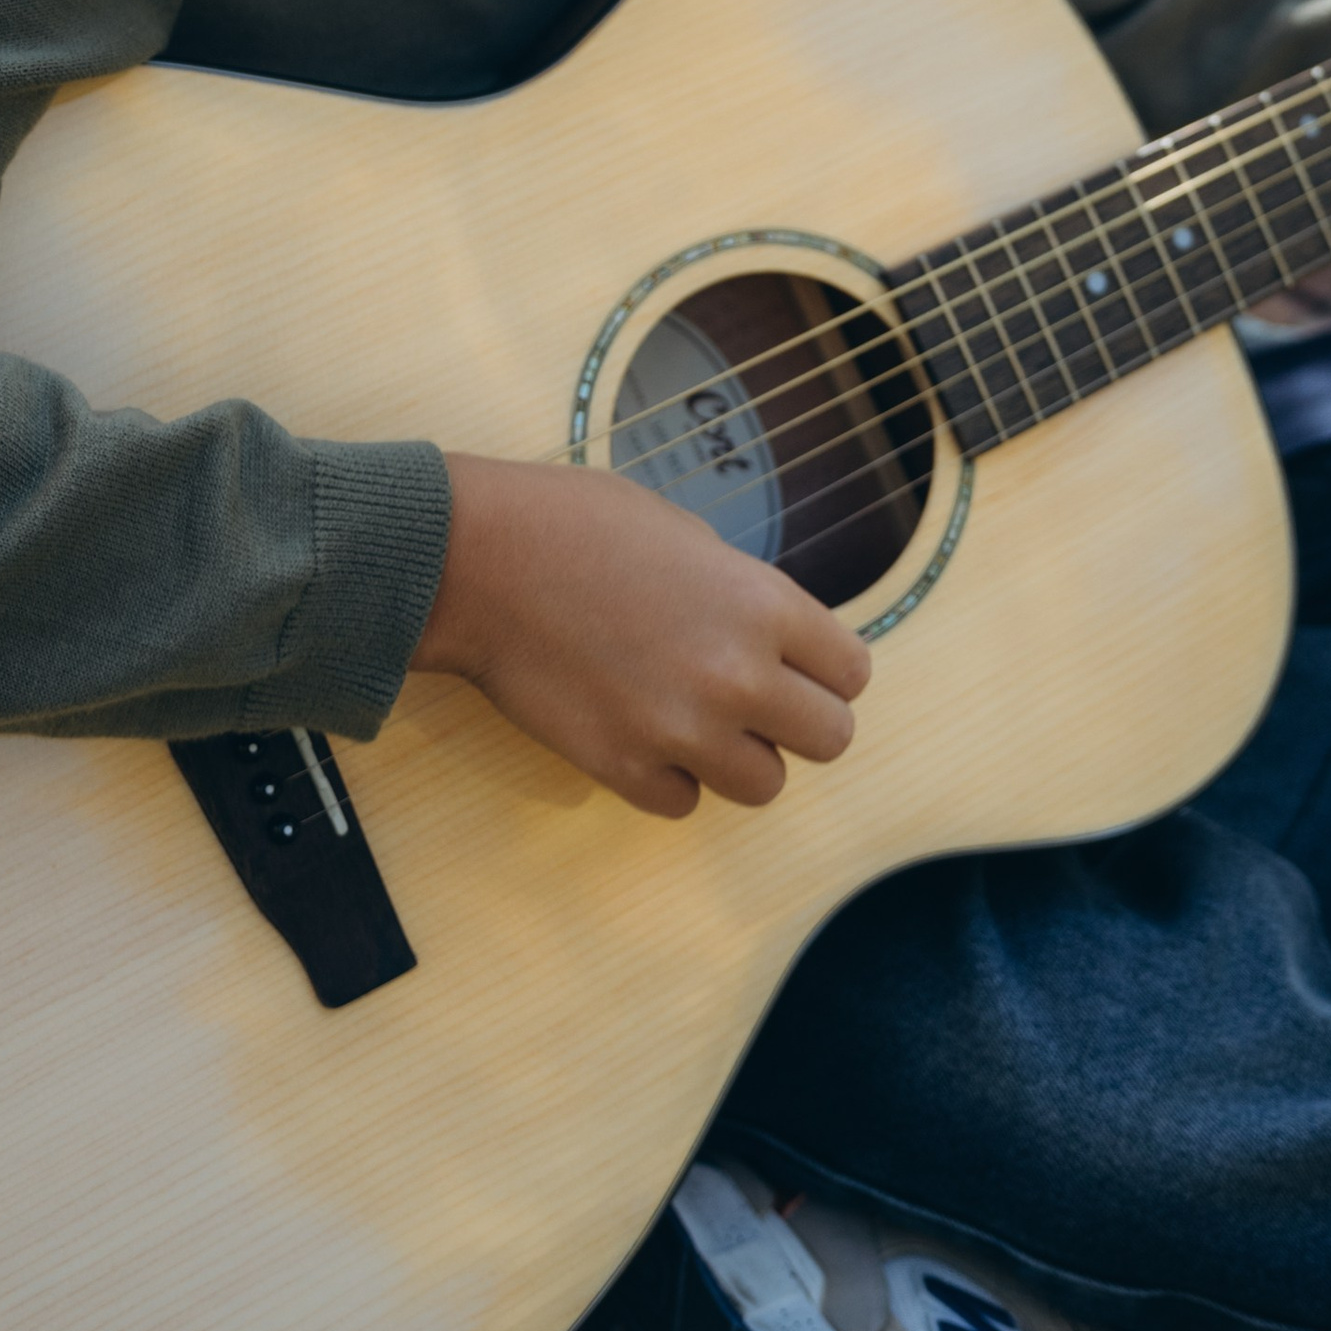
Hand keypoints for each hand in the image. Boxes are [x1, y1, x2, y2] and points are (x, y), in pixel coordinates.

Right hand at [417, 452, 870, 819]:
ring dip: (739, 757)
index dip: (826, 669)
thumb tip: (772, 640)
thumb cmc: (575, 525)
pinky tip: (642, 735)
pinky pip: (683, 804)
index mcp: (762, 604)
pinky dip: (670, 778)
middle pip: (830, 739)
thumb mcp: (687, 535)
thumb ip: (743, 595)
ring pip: (766, 786)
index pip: (852, 673)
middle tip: (755, 701)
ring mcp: (680, 728)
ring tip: (697, 720)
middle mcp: (737, 674)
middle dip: (797, 721)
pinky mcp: (622, 767)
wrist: (479, 559)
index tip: (795, 665)